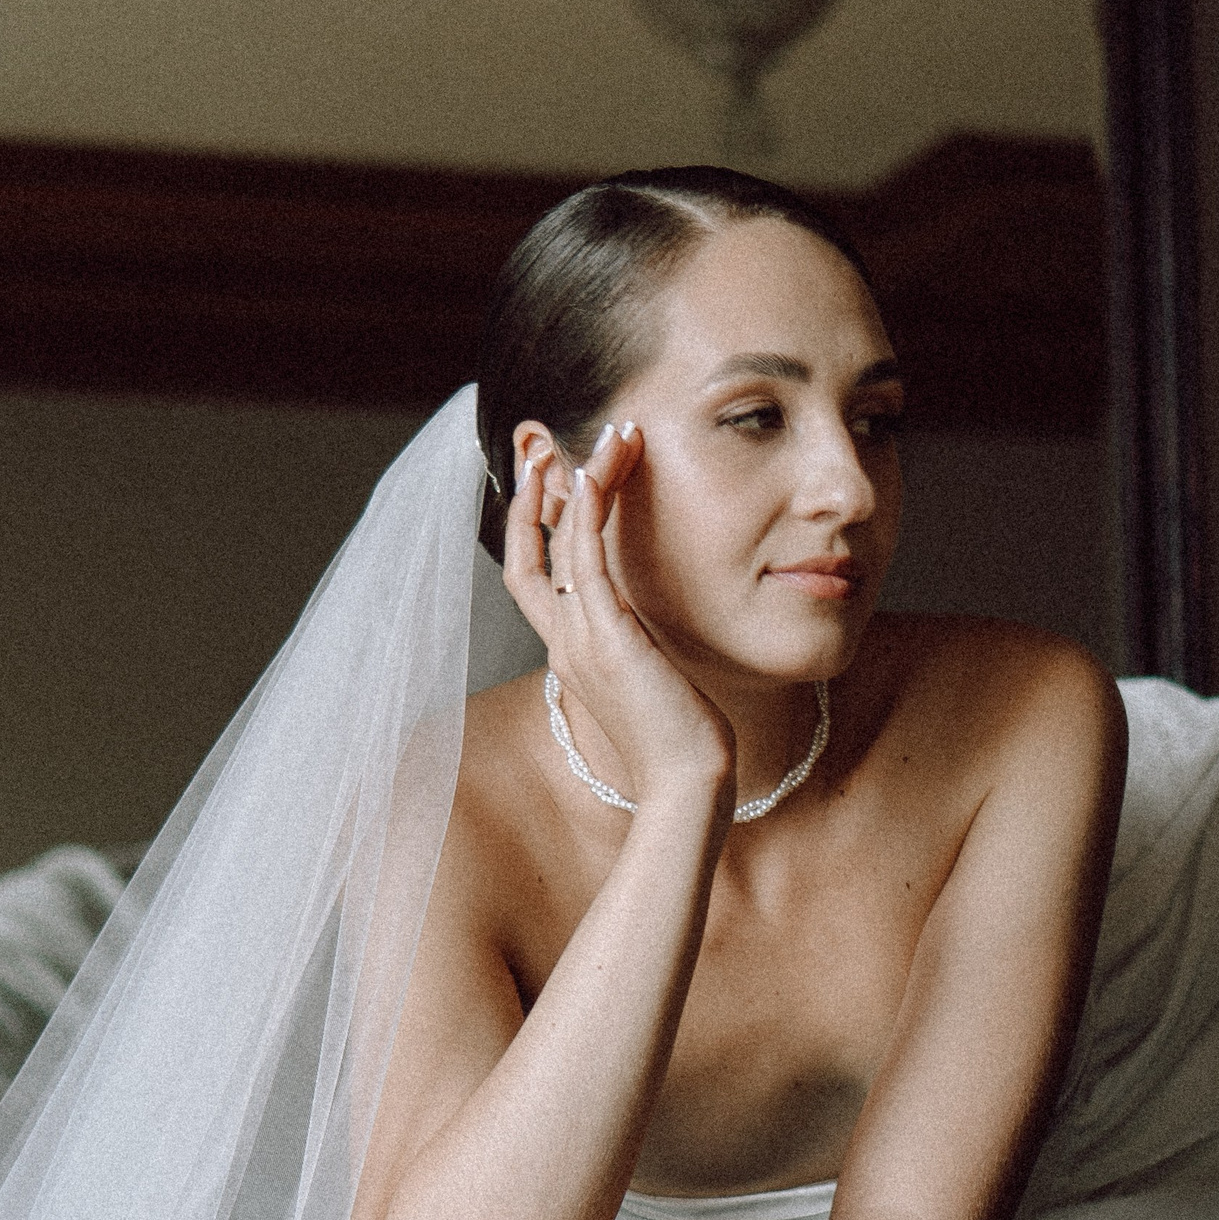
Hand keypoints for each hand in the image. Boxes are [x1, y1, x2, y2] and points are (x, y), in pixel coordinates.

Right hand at [503, 424, 732, 806]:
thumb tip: (659, 627)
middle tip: (549, 444)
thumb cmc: (682, 743)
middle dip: (536, 494)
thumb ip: (644, 649)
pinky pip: (585, 557)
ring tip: (612, 436)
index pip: (532, 578)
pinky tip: (603, 469)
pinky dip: (591, 508)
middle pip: (530, 551)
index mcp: (571, 654)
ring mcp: (579, 638)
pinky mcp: (606, 635)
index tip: (553, 482)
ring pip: (562, 541)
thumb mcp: (656, 683)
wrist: (688, 783)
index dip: (532, 527)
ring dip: (582, 480)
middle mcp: (564, 641)